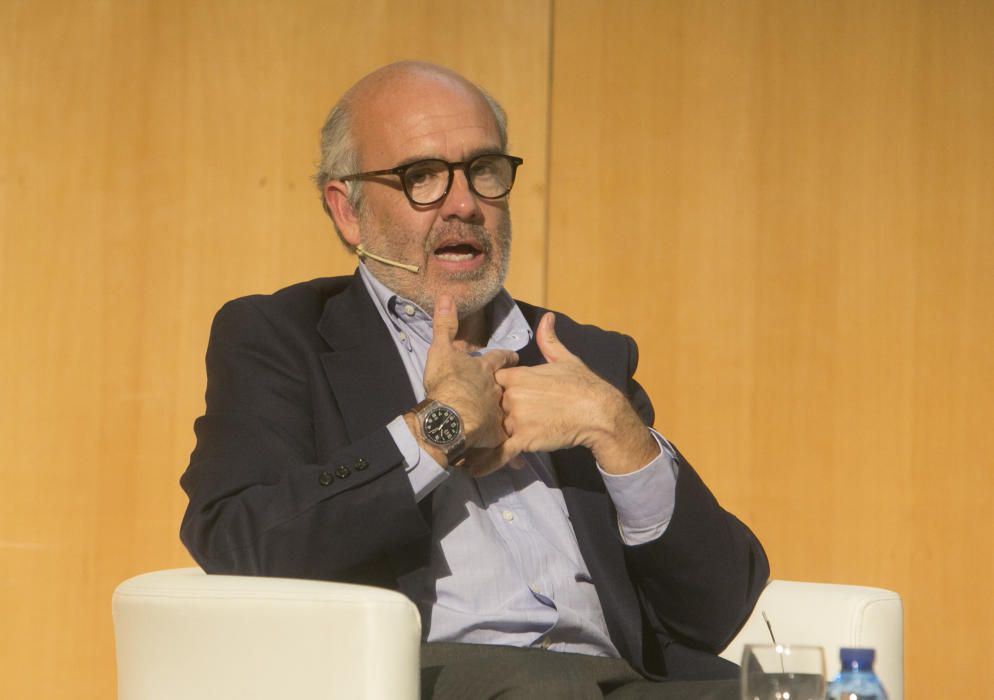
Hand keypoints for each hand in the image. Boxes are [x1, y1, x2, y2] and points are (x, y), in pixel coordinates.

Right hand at [419, 295, 517, 451]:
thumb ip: (445, 325)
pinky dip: (511, 456)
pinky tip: (519, 462)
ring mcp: (500, 417)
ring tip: (528, 430)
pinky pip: (506, 449)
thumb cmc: (446, 383)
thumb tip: (447, 296)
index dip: (508, 359)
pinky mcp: (497, 439)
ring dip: (521, 425)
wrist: (449, 418)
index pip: (503, 361)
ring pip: (513, 421)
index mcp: (489, 372)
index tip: (516, 357)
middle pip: (512, 392)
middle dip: (519, 393)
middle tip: (524, 396)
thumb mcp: (442, 349)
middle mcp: (499, 394)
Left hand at [491, 313, 658, 475]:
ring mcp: (517, 419)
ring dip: (492, 435)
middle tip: (491, 420)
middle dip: (493, 412)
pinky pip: (500, 452)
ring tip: (477, 446)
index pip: (492, 380)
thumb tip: (547, 317)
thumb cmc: (584, 385)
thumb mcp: (565, 359)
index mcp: (518, 375)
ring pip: (494, 428)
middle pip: (490, 405)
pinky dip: (488, 462)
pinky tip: (474, 470)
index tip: (494, 394)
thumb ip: (549, 340)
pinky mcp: (524, 440)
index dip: (493, 388)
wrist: (599, 413)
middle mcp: (512, 396)